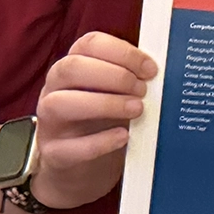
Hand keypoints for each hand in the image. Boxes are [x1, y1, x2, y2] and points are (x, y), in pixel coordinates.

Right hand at [31, 32, 156, 209]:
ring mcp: (50, 123)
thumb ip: (133, 81)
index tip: (150, 69)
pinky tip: (123, 137)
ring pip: (60, 103)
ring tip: (137, 110)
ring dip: (104, 103)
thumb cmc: (104, 123)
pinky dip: (99, 142)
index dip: (122, 52)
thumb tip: (163, 73)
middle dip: (113, 75)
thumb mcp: (117, 96)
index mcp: (74, 69)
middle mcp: (54, 90)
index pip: (88, 44)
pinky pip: (68, 148)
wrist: (81, 169)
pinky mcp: (54, 154)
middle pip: (70, 68)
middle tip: (143, 89)